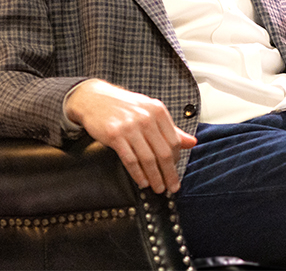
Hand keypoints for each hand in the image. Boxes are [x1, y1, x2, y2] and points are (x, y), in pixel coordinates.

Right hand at [65, 79, 196, 192]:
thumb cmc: (123, 106)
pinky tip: (142, 181)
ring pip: (148, 159)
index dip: (176, 160)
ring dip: (155, 177)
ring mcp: (130, 127)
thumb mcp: (149, 111)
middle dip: (169, 174)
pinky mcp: (114, 135)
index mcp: (158, 111)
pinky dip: (138, 174)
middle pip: (163, 152)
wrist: (94, 98)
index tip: (175, 172)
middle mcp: (146, 118)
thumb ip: (170, 128)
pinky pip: (130, 160)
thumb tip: (192, 142)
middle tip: (172, 187)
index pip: (174, 141)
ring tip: (158, 188)